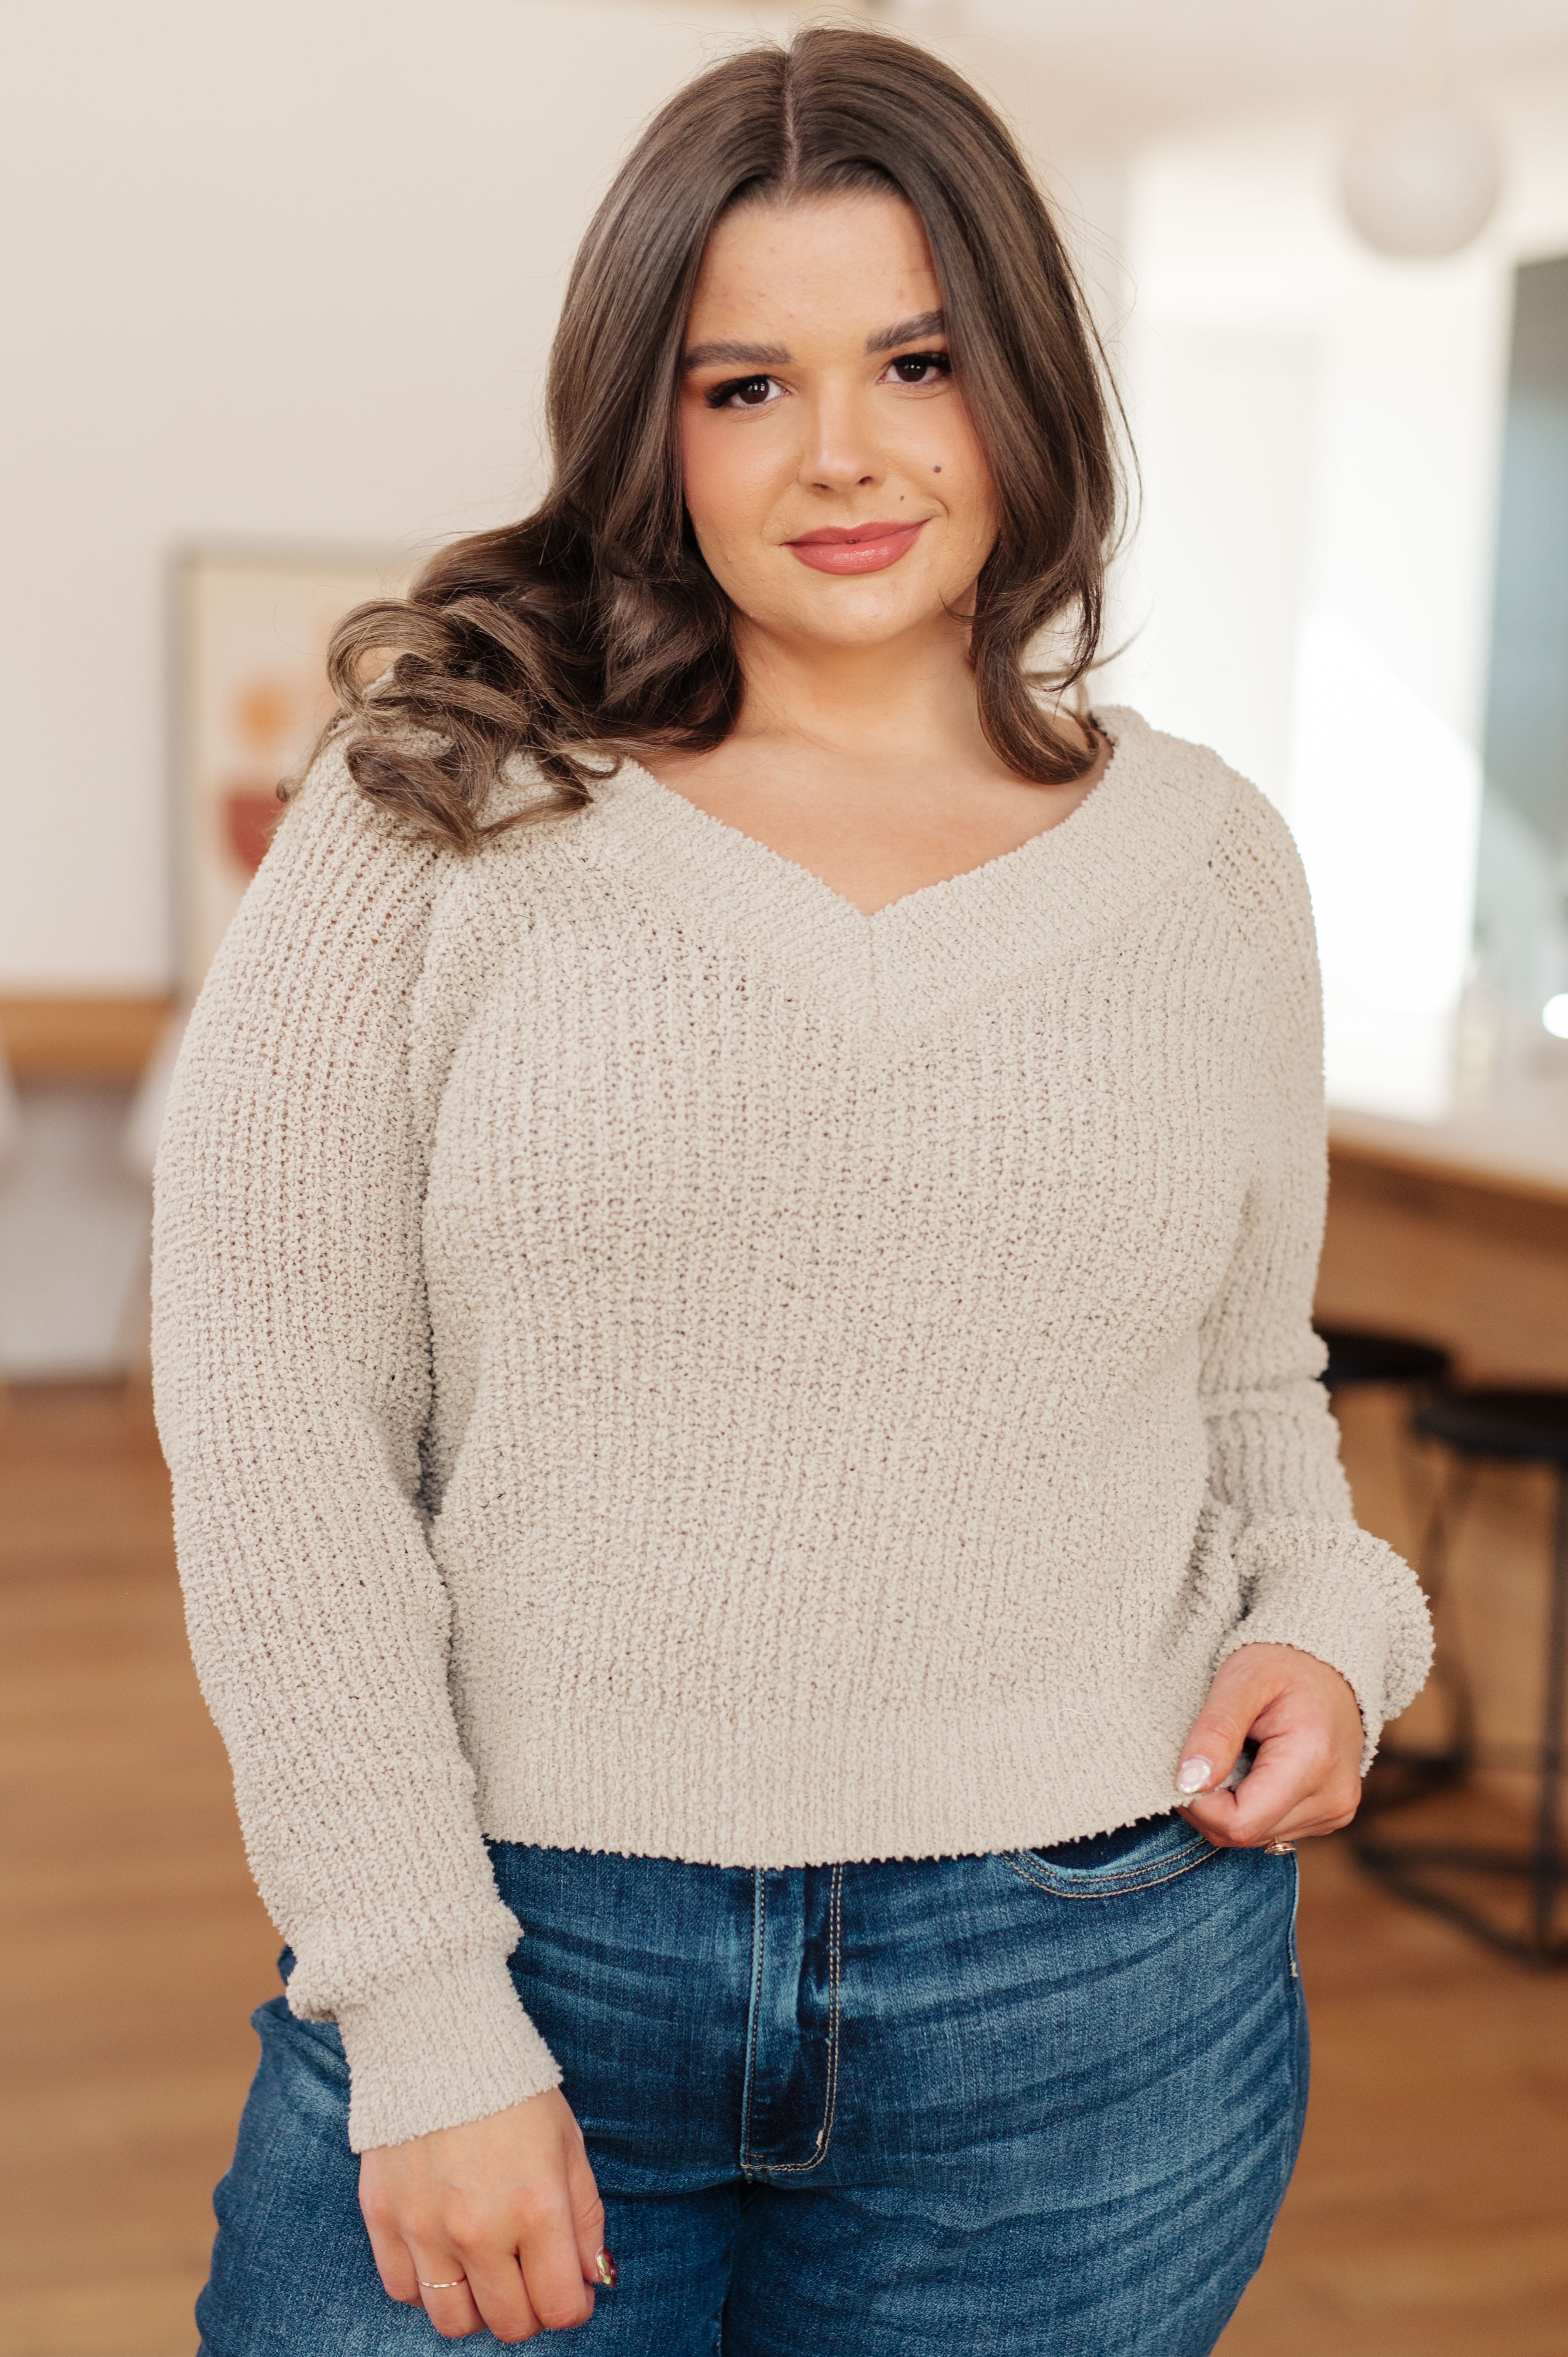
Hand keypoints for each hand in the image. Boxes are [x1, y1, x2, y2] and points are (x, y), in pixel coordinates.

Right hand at [359, 2086, 610, 2342]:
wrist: (439, 2040)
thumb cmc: (513, 2090)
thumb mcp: (568, 2144)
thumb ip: (585, 2219)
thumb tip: (591, 2280)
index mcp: (536, 2207)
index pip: (558, 2307)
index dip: (573, 2308)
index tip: (572, 2294)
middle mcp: (479, 2229)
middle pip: (508, 2324)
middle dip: (530, 2311)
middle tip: (530, 2279)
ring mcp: (425, 2228)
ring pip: (452, 2321)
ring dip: (477, 2307)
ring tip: (486, 2270)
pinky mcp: (383, 2218)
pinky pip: (403, 2291)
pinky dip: (426, 2286)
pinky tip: (444, 2253)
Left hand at [1173, 1641, 1363, 1848]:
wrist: (1328, 1667)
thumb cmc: (1282, 1664)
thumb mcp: (1241, 1680)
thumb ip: (1215, 1731)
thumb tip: (1187, 1784)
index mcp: (1313, 1762)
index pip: (1240, 1823)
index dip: (1200, 1804)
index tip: (1187, 1766)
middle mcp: (1333, 1798)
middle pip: (1246, 1834)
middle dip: (1211, 1804)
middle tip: (1205, 1756)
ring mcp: (1336, 1811)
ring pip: (1256, 1836)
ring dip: (1231, 1804)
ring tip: (1236, 1755)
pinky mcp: (1331, 1814)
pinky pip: (1273, 1828)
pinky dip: (1251, 1803)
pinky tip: (1255, 1767)